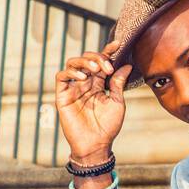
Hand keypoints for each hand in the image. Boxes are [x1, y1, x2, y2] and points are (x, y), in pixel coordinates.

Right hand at [54, 43, 131, 162]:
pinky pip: (61, 76)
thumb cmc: (108, 127)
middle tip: (107, 66)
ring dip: (84, 61)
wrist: (95, 145)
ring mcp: (73, 88)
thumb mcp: (117, 102)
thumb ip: (118, 83)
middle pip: (87, 59)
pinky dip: (71, 71)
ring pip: (73, 63)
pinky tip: (82, 76)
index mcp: (99, 84)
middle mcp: (85, 83)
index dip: (108, 51)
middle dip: (98, 57)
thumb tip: (126, 65)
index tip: (118, 44)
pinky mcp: (63, 95)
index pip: (101, 62)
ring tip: (94, 68)